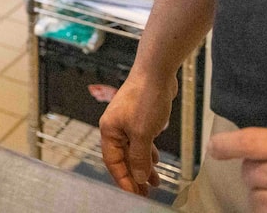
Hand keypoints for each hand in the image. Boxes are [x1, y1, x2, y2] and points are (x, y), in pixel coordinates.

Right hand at [98, 70, 177, 195]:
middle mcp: (116, 127)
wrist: (156, 73)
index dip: (123, 179)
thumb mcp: (142, 133)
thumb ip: (139, 157)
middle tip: (144, 193)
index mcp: (110, 130)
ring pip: (134, 151)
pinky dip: (148, 153)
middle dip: (134, 176)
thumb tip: (138, 177)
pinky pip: (142, 142)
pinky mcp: (140, 118)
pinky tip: (156, 161)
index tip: (134, 194)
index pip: (113, 162)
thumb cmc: (145, 98)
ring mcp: (128, 122)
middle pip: (123, 158)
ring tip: (154, 182)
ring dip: (143, 166)